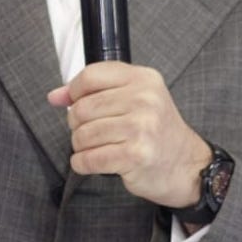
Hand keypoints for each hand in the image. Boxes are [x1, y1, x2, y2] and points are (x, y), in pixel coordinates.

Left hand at [48, 61, 211, 207]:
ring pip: (83, 135)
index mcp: (143, 79)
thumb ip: (95, 91)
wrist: (187, 165)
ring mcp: (142, 127)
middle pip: (82, 107)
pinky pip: (89, 159)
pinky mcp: (136, 155)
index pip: (91, 75)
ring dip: (81, 146)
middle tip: (90, 131)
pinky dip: (83, 164)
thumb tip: (55, 96)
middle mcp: (145, 99)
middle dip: (76, 124)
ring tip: (97, 147)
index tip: (71, 102)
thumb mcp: (134, 99)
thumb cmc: (155, 131)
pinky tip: (92, 162)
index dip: (73, 91)